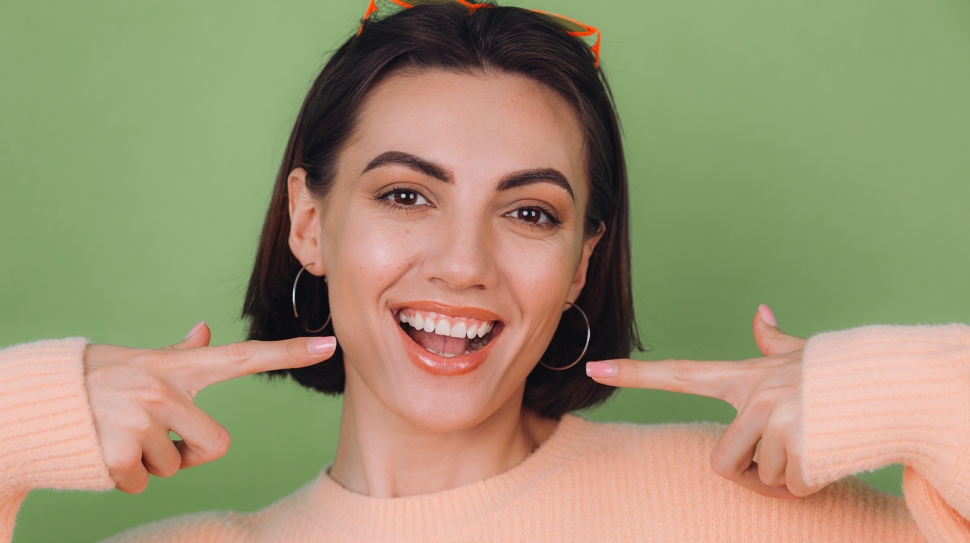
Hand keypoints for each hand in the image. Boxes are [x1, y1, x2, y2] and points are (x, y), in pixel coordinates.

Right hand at [83, 322, 336, 493]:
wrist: (34, 403)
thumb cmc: (94, 381)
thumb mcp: (139, 362)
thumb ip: (179, 353)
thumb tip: (205, 329)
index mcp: (177, 368)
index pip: (243, 356)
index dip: (289, 353)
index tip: (330, 343)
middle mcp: (165, 390)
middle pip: (216, 445)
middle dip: (190, 454)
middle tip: (154, 439)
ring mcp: (143, 421)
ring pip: (175, 468)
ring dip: (149, 464)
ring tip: (117, 437)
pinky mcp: (119, 453)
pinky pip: (143, 483)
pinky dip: (124, 478)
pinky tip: (101, 453)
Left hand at [586, 305, 824, 500]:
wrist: (889, 387)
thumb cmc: (837, 375)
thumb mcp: (800, 357)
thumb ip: (773, 343)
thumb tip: (760, 313)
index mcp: (742, 378)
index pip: (678, 373)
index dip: (634, 375)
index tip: (594, 368)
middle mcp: (752, 398)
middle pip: (722, 463)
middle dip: (751, 472)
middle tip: (781, 452)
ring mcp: (774, 423)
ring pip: (762, 479)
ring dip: (788, 476)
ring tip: (810, 443)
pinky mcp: (799, 450)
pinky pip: (792, 488)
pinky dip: (810, 483)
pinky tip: (825, 454)